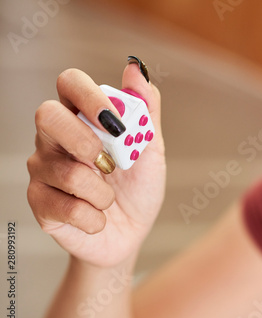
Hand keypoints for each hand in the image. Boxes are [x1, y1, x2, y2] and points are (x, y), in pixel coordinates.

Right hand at [27, 60, 165, 267]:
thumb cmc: (137, 188)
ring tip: (109, 199)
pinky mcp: (39, 202)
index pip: (69, 82)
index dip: (90, 95)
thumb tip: (136, 68)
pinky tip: (97, 218)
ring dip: (104, 193)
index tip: (118, 122)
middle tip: (111, 164)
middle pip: (47, 115)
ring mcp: (42, 169)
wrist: (130, 235)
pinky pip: (67, 207)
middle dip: (86, 141)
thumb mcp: (151, 151)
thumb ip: (145, 112)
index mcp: (82, 117)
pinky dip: (96, 218)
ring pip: (68, 171)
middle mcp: (55, 137)